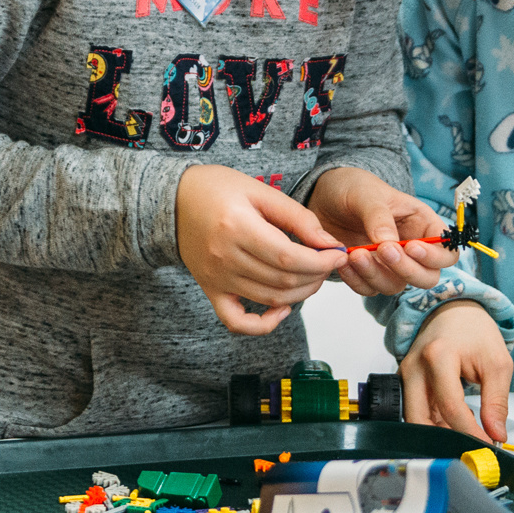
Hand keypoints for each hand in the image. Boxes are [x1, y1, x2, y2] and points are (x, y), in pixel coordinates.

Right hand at [176, 164, 347, 333]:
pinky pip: (237, 322)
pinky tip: (281, 308)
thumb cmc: (217, 188)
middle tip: (329, 262)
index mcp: (237, 226)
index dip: (321, 261)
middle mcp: (224, 257)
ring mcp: (216, 278)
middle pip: (283, 281)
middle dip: (317, 275)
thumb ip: (298, 217)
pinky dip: (263, 324)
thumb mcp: (261, 191)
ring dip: (302, 294)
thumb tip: (329, 243)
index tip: (338, 254)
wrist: (175, 199)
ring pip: (269, 300)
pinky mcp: (211, 290)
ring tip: (314, 276)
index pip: (288, 258)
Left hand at [306, 165, 454, 296]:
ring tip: (356, 254)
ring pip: (396, 286)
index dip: (434, 257)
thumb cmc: (354, 188)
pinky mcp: (368, 273)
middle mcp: (412, 249)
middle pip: (427, 277)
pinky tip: (344, 262)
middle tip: (383, 251)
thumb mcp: (367, 194)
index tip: (410, 247)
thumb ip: (379, 216)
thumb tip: (389, 243)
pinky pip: (369, 289)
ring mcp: (390, 265)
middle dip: (406, 270)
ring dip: (376, 275)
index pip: (447, 253)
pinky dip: (357, 281)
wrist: (324, 197)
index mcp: (423, 225)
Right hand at [401, 300, 513, 441]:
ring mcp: (405, 375)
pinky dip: (434, 422)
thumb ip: (496, 402)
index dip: (470, 433)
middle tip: (471, 448)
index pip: (450, 408)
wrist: (453, 311)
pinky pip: (415, 411)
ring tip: (467, 431)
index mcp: (438, 356)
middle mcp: (414, 366)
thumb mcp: (497, 363)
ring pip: (414, 419)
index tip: (487, 445)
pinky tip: (456, 421)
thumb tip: (496, 434)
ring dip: (439, 432)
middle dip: (444, 439)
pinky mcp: (405, 382)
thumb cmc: (474, 331)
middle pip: (419, 419)